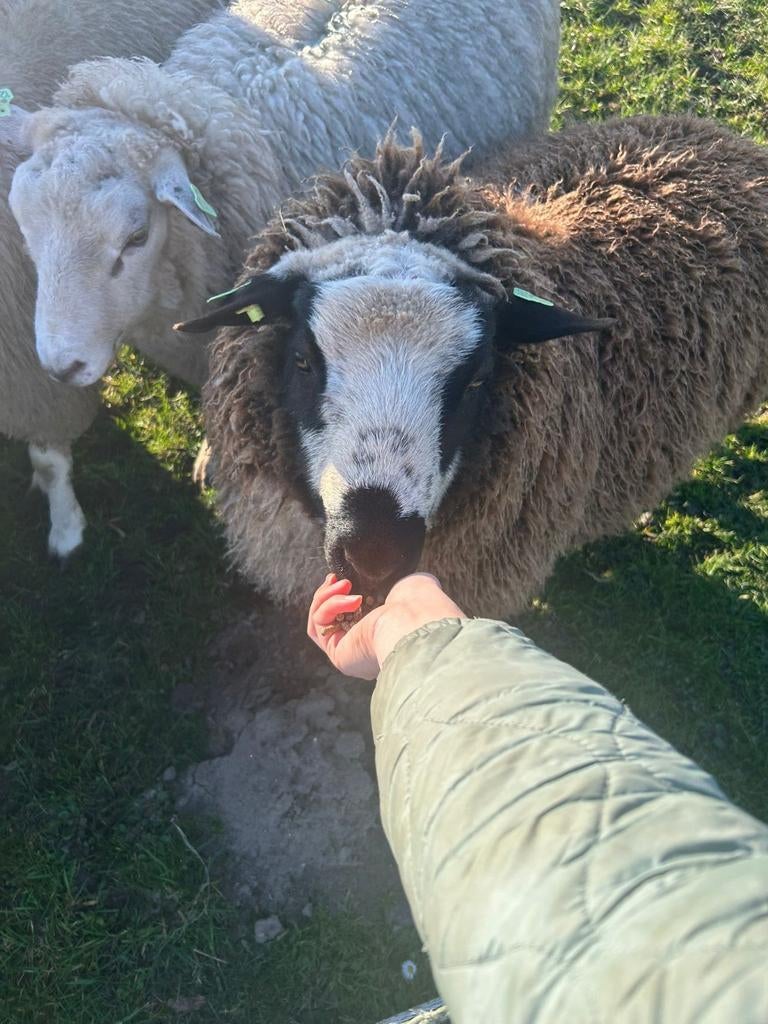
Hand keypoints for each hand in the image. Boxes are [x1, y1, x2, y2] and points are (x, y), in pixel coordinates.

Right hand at [307, 572, 466, 679]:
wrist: (415, 621)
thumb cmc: (419, 604)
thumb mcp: (405, 584)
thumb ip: (389, 584)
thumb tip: (381, 582)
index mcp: (382, 632)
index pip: (351, 615)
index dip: (340, 595)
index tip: (344, 579)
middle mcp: (364, 646)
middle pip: (330, 618)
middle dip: (328, 594)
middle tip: (338, 579)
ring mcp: (349, 651)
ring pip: (320, 621)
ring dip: (326, 597)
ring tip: (346, 584)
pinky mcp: (337, 654)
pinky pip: (318, 625)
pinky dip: (329, 606)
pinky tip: (351, 599)